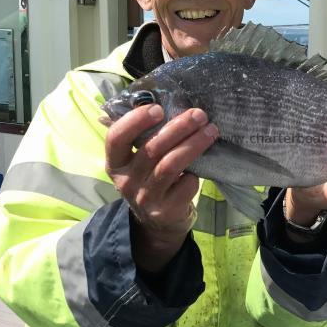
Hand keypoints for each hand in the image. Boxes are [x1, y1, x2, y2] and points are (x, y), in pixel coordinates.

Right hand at [105, 104, 217, 269]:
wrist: (158, 224)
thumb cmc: (151, 180)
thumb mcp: (140, 162)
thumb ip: (146, 138)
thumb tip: (170, 102)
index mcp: (115, 163)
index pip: (116, 138)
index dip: (135, 121)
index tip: (158, 108)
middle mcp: (126, 181)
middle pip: (151, 149)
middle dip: (178, 128)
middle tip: (199, 115)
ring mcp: (145, 198)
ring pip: (170, 166)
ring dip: (193, 145)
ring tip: (211, 131)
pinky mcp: (166, 211)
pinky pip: (185, 186)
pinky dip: (195, 175)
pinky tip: (202, 168)